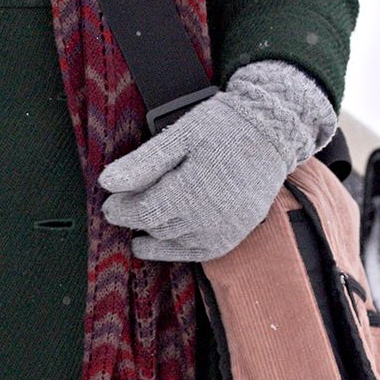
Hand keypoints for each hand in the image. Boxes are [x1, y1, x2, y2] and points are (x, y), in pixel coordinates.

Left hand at [98, 59, 336, 261]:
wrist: (272, 132)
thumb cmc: (224, 127)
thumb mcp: (181, 135)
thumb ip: (144, 162)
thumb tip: (107, 182)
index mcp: (192, 192)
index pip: (143, 213)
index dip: (121, 209)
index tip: (109, 202)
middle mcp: (208, 219)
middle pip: (156, 227)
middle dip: (136, 217)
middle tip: (122, 206)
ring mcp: (224, 231)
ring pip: (174, 242)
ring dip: (154, 233)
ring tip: (141, 223)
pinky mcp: (234, 236)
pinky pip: (197, 252)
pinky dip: (176, 248)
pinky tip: (161, 240)